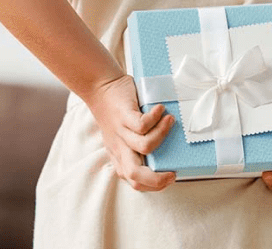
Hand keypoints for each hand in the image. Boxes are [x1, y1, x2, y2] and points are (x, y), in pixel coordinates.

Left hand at [82, 74, 176, 191]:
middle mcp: (119, 147)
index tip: (169, 176)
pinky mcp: (123, 116)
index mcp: (119, 154)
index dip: (152, 185)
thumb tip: (168, 146)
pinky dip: (156, 119)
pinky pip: (142, 125)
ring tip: (170, 122)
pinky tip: (160, 109)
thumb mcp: (121, 134)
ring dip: (162, 136)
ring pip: (144, 147)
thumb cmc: (114, 110)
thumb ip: (136, 143)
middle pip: (133, 174)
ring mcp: (120, 132)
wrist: (98, 86)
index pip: (132, 180)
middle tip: (172, 172)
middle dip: (156, 179)